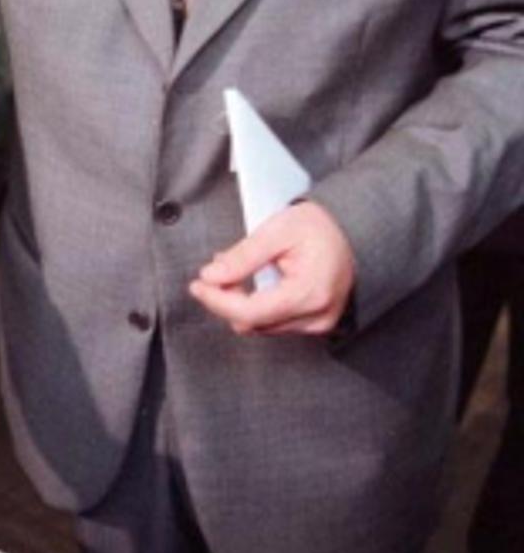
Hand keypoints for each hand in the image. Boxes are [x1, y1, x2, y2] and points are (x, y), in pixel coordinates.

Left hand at [188, 202, 355, 335]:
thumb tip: (211, 276)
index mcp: (310, 293)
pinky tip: (251, 283)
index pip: (250, 312)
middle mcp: (317, 315)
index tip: (197, 286)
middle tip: (213, 273)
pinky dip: (256, 305)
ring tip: (235, 272)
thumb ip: (243, 257)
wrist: (355, 230)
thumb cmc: (321, 227)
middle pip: (252, 321)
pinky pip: (274, 322)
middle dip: (226, 300)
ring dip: (240, 303)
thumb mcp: (277, 231)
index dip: (217, 301)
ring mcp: (318, 323)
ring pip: (260, 325)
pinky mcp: (315, 323)